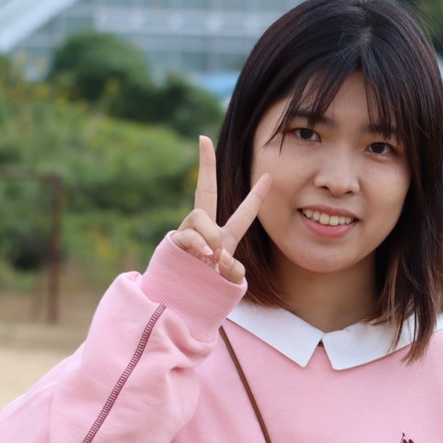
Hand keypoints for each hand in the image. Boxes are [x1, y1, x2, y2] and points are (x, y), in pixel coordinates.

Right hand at [169, 135, 269, 282]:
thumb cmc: (204, 292)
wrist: (176, 304)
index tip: (268, 175)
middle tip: (203, 138)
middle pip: (205, 191)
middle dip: (205, 165)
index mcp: (225, 237)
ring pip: (200, 215)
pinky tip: (202, 257)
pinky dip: (199, 245)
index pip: (244, 213)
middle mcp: (204, 229)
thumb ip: (233, 271)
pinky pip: (189, 234)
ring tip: (211, 257)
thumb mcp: (227, 282)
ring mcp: (188, 233)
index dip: (257, 196)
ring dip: (210, 235)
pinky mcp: (174, 242)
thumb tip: (224, 257)